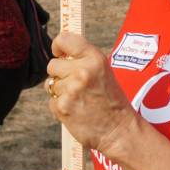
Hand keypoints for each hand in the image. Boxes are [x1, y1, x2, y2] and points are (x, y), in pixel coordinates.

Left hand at [45, 32, 137, 156]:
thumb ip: (83, 59)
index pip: (65, 39)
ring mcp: (71, 90)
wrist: (119, 130)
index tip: (59, 52)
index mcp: (94, 58)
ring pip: (50, 84)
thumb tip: (60, 53)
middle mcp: (82, 71)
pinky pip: (51, 101)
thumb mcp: (103, 71)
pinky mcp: (62, 107)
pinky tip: (75, 110)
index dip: (58, 46)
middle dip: (60, 74)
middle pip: (52, 64)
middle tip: (74, 84)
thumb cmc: (111, 100)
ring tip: (78, 99)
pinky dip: (60, 106)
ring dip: (60, 91)